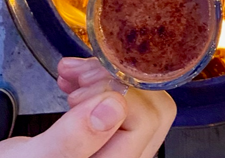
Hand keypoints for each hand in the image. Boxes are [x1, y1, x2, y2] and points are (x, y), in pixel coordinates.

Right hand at [0, 58, 175, 157]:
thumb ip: (72, 140)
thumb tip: (112, 106)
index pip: (148, 117)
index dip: (115, 95)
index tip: (79, 96)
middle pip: (153, 105)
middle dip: (113, 81)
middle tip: (78, 81)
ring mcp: (120, 146)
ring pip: (139, 98)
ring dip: (104, 78)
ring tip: (71, 77)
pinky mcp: (109, 134)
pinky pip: (122, 100)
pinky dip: (97, 83)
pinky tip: (72, 82)